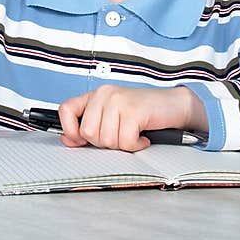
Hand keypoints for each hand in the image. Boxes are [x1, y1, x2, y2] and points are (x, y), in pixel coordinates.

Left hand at [57, 84, 207, 151]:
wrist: (174, 105)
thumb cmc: (144, 113)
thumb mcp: (112, 119)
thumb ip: (89, 127)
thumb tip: (67, 140)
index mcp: (95, 95)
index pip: (65, 110)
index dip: (70, 130)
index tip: (83, 141)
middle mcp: (104, 94)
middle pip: (87, 132)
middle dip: (104, 143)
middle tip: (121, 136)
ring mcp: (118, 100)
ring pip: (105, 140)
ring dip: (122, 145)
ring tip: (133, 135)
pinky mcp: (134, 111)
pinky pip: (125, 141)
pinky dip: (135, 145)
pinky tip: (143, 137)